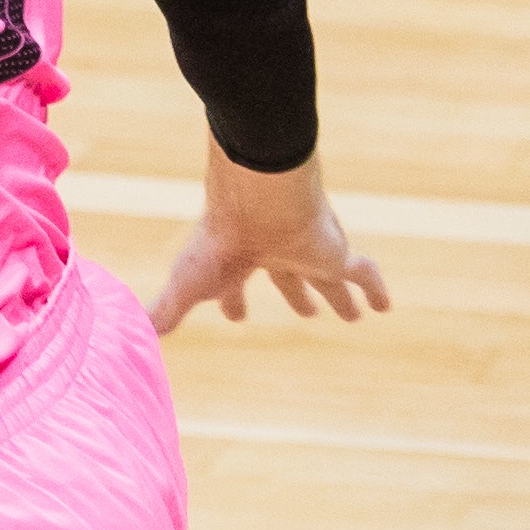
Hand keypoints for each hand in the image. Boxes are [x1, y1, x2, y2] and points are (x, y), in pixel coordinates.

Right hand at [147, 156, 385, 333]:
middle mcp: (276, 253)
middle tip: (309, 314)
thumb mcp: (189, 280)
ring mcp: (309, 251)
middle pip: (291, 280)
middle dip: (298, 297)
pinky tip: (386, 308)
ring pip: (328, 279)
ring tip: (354, 317)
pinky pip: (362, 274)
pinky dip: (375, 290)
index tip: (237, 317)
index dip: (234, 303)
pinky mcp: (334, 252)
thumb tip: (143, 335)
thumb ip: (168, 308)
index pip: (235, 285)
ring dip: (339, 298)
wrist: (258, 194)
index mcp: (239, 258)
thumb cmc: (219, 236)